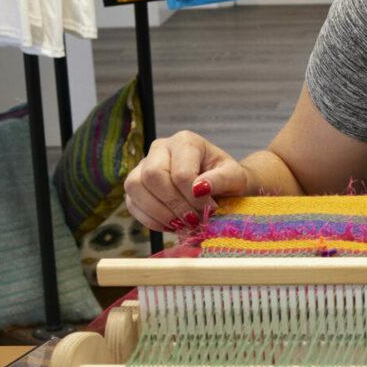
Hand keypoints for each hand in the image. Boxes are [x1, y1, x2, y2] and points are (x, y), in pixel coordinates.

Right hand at [124, 131, 256, 232]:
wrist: (218, 186)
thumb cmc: (226, 178)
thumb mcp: (234, 177)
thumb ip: (221, 180)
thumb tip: (199, 188)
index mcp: (185, 141)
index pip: (180, 172)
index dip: (192, 197)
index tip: (209, 210)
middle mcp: (160, 148)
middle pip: (152, 176)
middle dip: (174, 204)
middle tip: (194, 220)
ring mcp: (143, 165)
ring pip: (135, 187)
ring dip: (159, 213)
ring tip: (183, 224)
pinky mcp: (136, 186)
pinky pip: (132, 203)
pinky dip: (151, 220)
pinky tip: (171, 225)